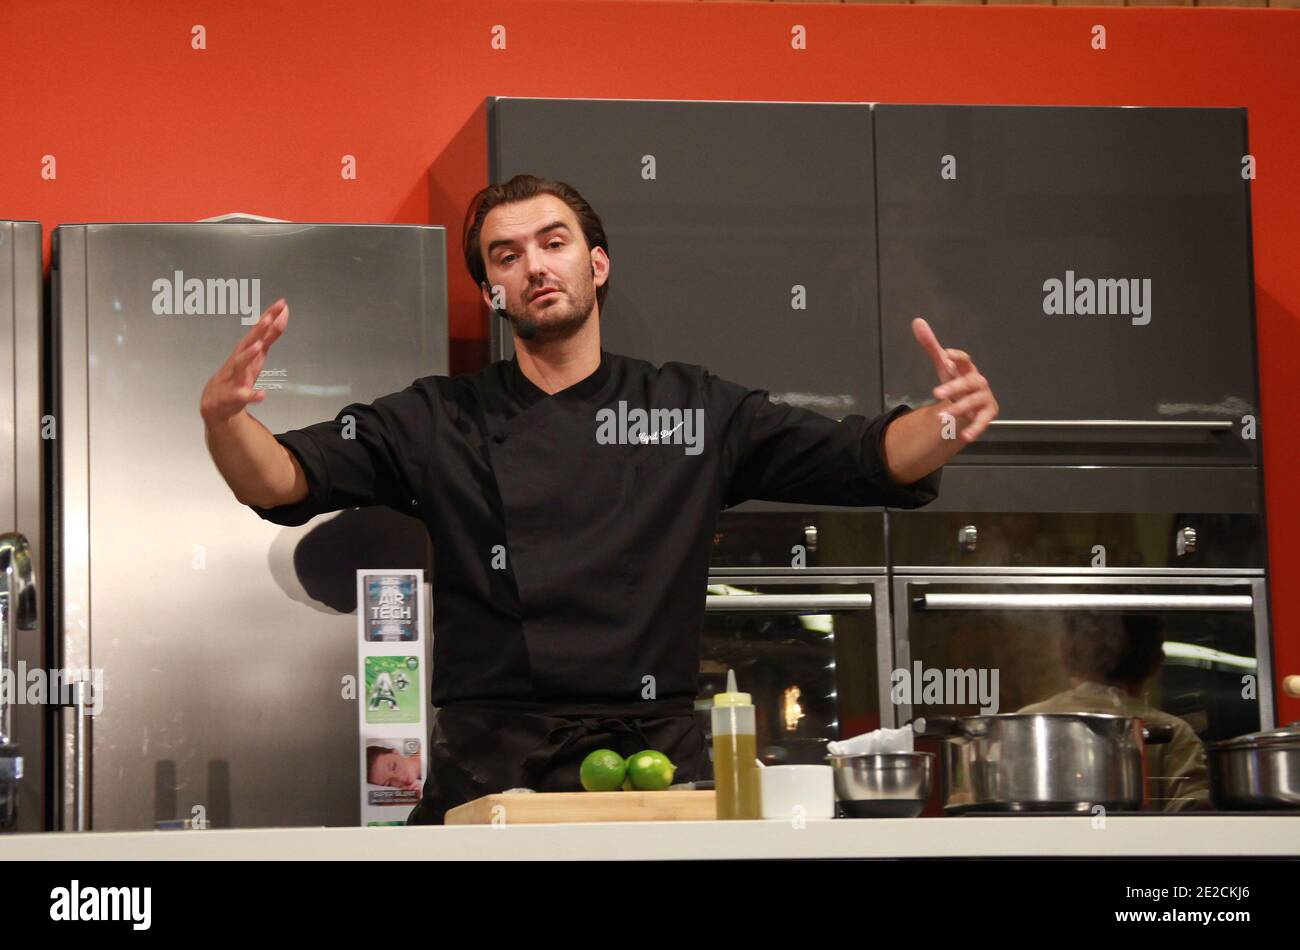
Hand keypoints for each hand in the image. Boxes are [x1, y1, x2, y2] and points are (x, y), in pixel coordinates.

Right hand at [200, 298, 289, 422]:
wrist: (217, 401)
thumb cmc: (239, 373)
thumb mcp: (258, 353)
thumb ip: (271, 336)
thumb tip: (283, 315)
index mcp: (248, 350)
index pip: (260, 330)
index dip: (270, 316)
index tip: (282, 303)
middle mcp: (240, 360)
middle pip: (248, 342)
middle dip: (258, 330)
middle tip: (269, 317)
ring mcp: (236, 377)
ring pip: (240, 364)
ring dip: (249, 355)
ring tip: (258, 347)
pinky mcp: (235, 395)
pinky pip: (244, 395)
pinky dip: (253, 395)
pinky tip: (261, 394)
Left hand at [911, 317, 998, 443]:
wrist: (968, 404)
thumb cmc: (956, 381)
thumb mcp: (943, 366)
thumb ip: (931, 346)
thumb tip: (917, 322)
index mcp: (967, 369)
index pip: (964, 360)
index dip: (957, 357)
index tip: (945, 355)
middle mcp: (977, 382)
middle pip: (968, 382)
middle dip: (954, 387)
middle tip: (936, 393)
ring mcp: (984, 398)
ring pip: (973, 402)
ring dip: (958, 409)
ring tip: (941, 417)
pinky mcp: (987, 414)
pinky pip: (982, 422)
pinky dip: (975, 429)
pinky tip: (965, 436)